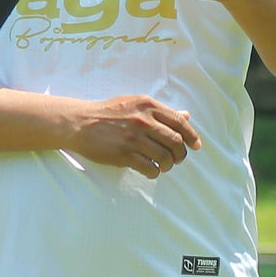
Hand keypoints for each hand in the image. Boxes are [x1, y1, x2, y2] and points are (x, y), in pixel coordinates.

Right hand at [65, 94, 201, 176]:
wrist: (79, 122)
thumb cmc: (107, 113)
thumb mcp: (135, 104)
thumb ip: (160, 111)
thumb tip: (186, 115)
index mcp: (148, 105)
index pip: (180, 122)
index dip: (192, 136)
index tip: (196, 146)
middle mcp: (143, 120)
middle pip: (176, 141)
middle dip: (181, 154)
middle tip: (177, 159)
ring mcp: (134, 138)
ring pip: (165, 157)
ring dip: (168, 165)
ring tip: (163, 166)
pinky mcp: (124, 154)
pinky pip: (149, 168)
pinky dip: (154, 172)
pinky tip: (150, 170)